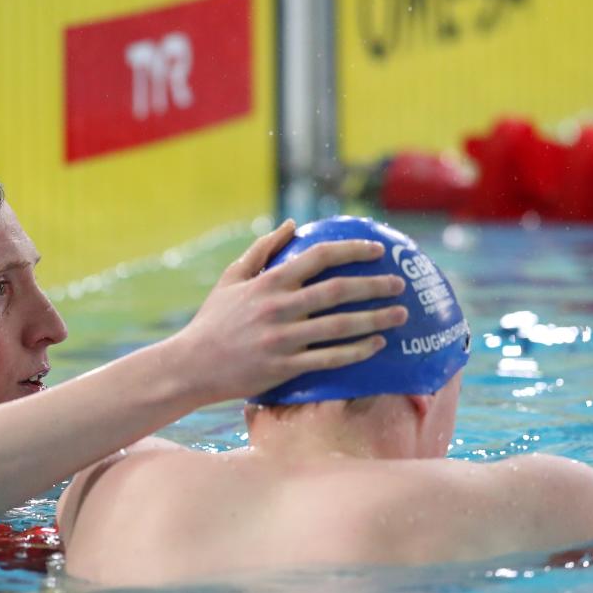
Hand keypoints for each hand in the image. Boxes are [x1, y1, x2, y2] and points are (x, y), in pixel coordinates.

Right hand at [172, 219, 407, 402]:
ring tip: (401, 315)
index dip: (353, 250)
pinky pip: (330, 359)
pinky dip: (357, 351)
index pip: (320, 256)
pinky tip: (377, 345)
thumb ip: (261, 250)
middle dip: (375, 286)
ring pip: (341, 326)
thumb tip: (291, 225)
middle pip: (339, 291)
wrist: (191, 365)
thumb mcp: (231, 278)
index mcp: (268, 282)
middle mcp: (279, 308)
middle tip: (400, 284)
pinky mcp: (285, 367)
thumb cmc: (213, 320)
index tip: (377, 250)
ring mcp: (283, 339)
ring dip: (376, 319)